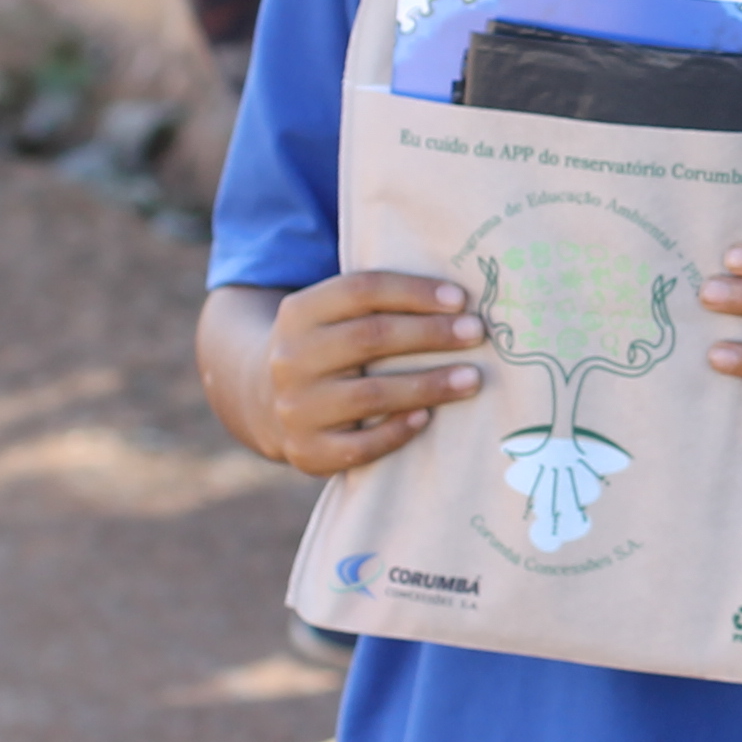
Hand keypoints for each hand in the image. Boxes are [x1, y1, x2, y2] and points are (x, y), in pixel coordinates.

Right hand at [261, 270, 485, 474]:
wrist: (264, 400)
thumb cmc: (329, 346)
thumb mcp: (332, 313)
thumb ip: (378, 301)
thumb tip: (459, 297)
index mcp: (299, 313)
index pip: (360, 290)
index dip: (413, 292)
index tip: (461, 298)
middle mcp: (291, 359)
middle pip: (369, 338)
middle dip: (431, 334)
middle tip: (477, 332)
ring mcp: (295, 408)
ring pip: (370, 394)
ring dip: (429, 385)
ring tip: (472, 378)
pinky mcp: (306, 450)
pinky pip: (359, 446)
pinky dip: (396, 432)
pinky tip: (427, 418)